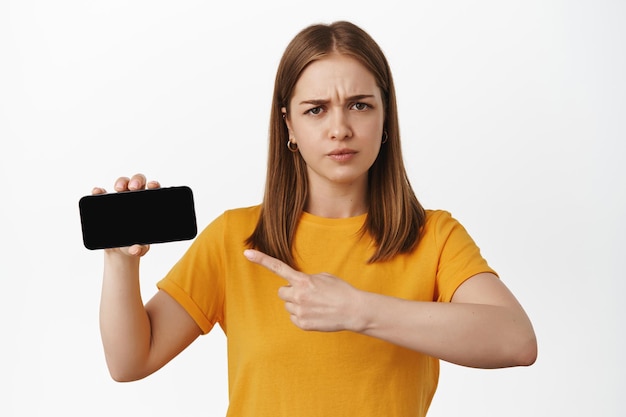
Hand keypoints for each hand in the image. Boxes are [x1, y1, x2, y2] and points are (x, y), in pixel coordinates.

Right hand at [91, 173, 160, 257]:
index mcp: (149, 205)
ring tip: (118, 189)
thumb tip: (136, 249)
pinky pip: (101, 194)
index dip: (154, 184)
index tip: (152, 186)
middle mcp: (136, 198)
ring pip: (122, 183)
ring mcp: (120, 200)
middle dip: (136, 180)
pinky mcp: (106, 204)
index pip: (154, 189)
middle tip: (133, 188)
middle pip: (138, 181)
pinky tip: (97, 192)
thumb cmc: (135, 244)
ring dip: (120, 182)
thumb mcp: (139, 248)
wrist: (120, 249)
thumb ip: (140, 249)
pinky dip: (99, 191)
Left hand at [244, 249, 364, 331]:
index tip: (247, 253)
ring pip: (288, 306)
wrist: (354, 310)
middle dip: (291, 292)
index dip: (261, 259)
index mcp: (303, 280)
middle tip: (307, 294)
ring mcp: (300, 311)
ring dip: (297, 305)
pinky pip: (294, 318)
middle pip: (282, 292)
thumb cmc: (341, 291)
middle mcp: (298, 295)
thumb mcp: (324, 277)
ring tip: (315, 305)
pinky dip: (302, 316)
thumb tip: (297, 286)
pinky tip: (316, 314)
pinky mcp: (303, 324)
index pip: (278, 268)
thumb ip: (306, 279)